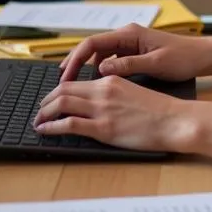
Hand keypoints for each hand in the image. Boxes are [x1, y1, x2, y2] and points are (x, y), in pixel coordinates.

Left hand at [34, 74, 198, 152]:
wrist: (173, 119)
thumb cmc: (158, 110)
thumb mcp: (132, 91)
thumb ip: (113, 92)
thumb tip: (97, 101)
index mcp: (110, 80)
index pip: (75, 82)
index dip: (57, 90)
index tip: (50, 99)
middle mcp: (103, 90)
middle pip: (63, 90)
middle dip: (46, 101)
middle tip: (39, 110)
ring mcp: (102, 109)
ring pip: (62, 103)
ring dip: (44, 112)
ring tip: (38, 121)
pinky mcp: (104, 128)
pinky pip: (69, 124)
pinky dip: (52, 126)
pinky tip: (45, 130)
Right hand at [59, 24, 210, 83]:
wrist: (201, 56)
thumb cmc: (182, 58)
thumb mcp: (155, 64)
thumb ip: (128, 65)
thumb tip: (100, 69)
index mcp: (129, 33)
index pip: (93, 42)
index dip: (75, 58)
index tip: (65, 75)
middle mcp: (126, 35)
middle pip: (92, 46)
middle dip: (74, 62)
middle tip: (61, 81)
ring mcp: (129, 43)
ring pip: (99, 53)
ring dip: (85, 66)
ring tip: (73, 85)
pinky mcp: (133, 52)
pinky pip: (109, 58)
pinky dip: (98, 69)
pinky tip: (94, 83)